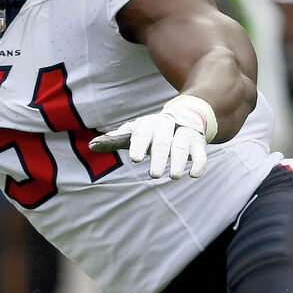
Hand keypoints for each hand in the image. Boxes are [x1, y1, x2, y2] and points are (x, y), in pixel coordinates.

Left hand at [90, 94, 216, 179]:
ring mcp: (184, 133)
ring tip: (174, 176)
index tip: (135, 158)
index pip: (142, 133)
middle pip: (163, 141)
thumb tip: (92, 145)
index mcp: (148, 124)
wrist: (184, 116)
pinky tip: (193, 174)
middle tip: (153, 175)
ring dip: (179, 161)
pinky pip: (200, 152)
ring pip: (182, 145)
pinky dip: (199, 162)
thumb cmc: (152, 131)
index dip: (139, 144)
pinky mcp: (198, 142)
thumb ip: (116, 139)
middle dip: (159, 157)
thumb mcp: (135, 132)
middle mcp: (167, 126)